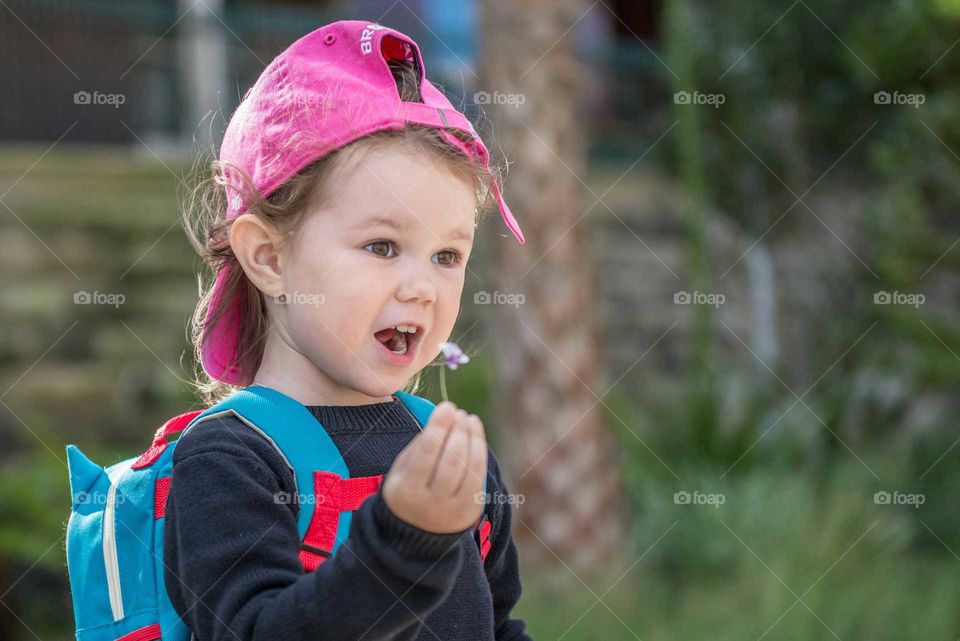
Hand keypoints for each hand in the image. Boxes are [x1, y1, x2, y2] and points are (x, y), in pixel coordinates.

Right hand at [382, 401, 487, 533]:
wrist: (415, 534)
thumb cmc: (407, 489)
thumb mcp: (401, 470)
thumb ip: (419, 446)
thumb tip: (444, 418)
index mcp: (406, 491)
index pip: (426, 453)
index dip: (439, 427)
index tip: (447, 406)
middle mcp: (430, 504)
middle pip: (451, 461)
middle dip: (458, 432)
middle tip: (459, 413)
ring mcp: (452, 511)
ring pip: (468, 469)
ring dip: (472, 439)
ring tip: (469, 419)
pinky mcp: (470, 512)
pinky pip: (478, 477)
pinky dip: (479, 453)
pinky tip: (476, 436)